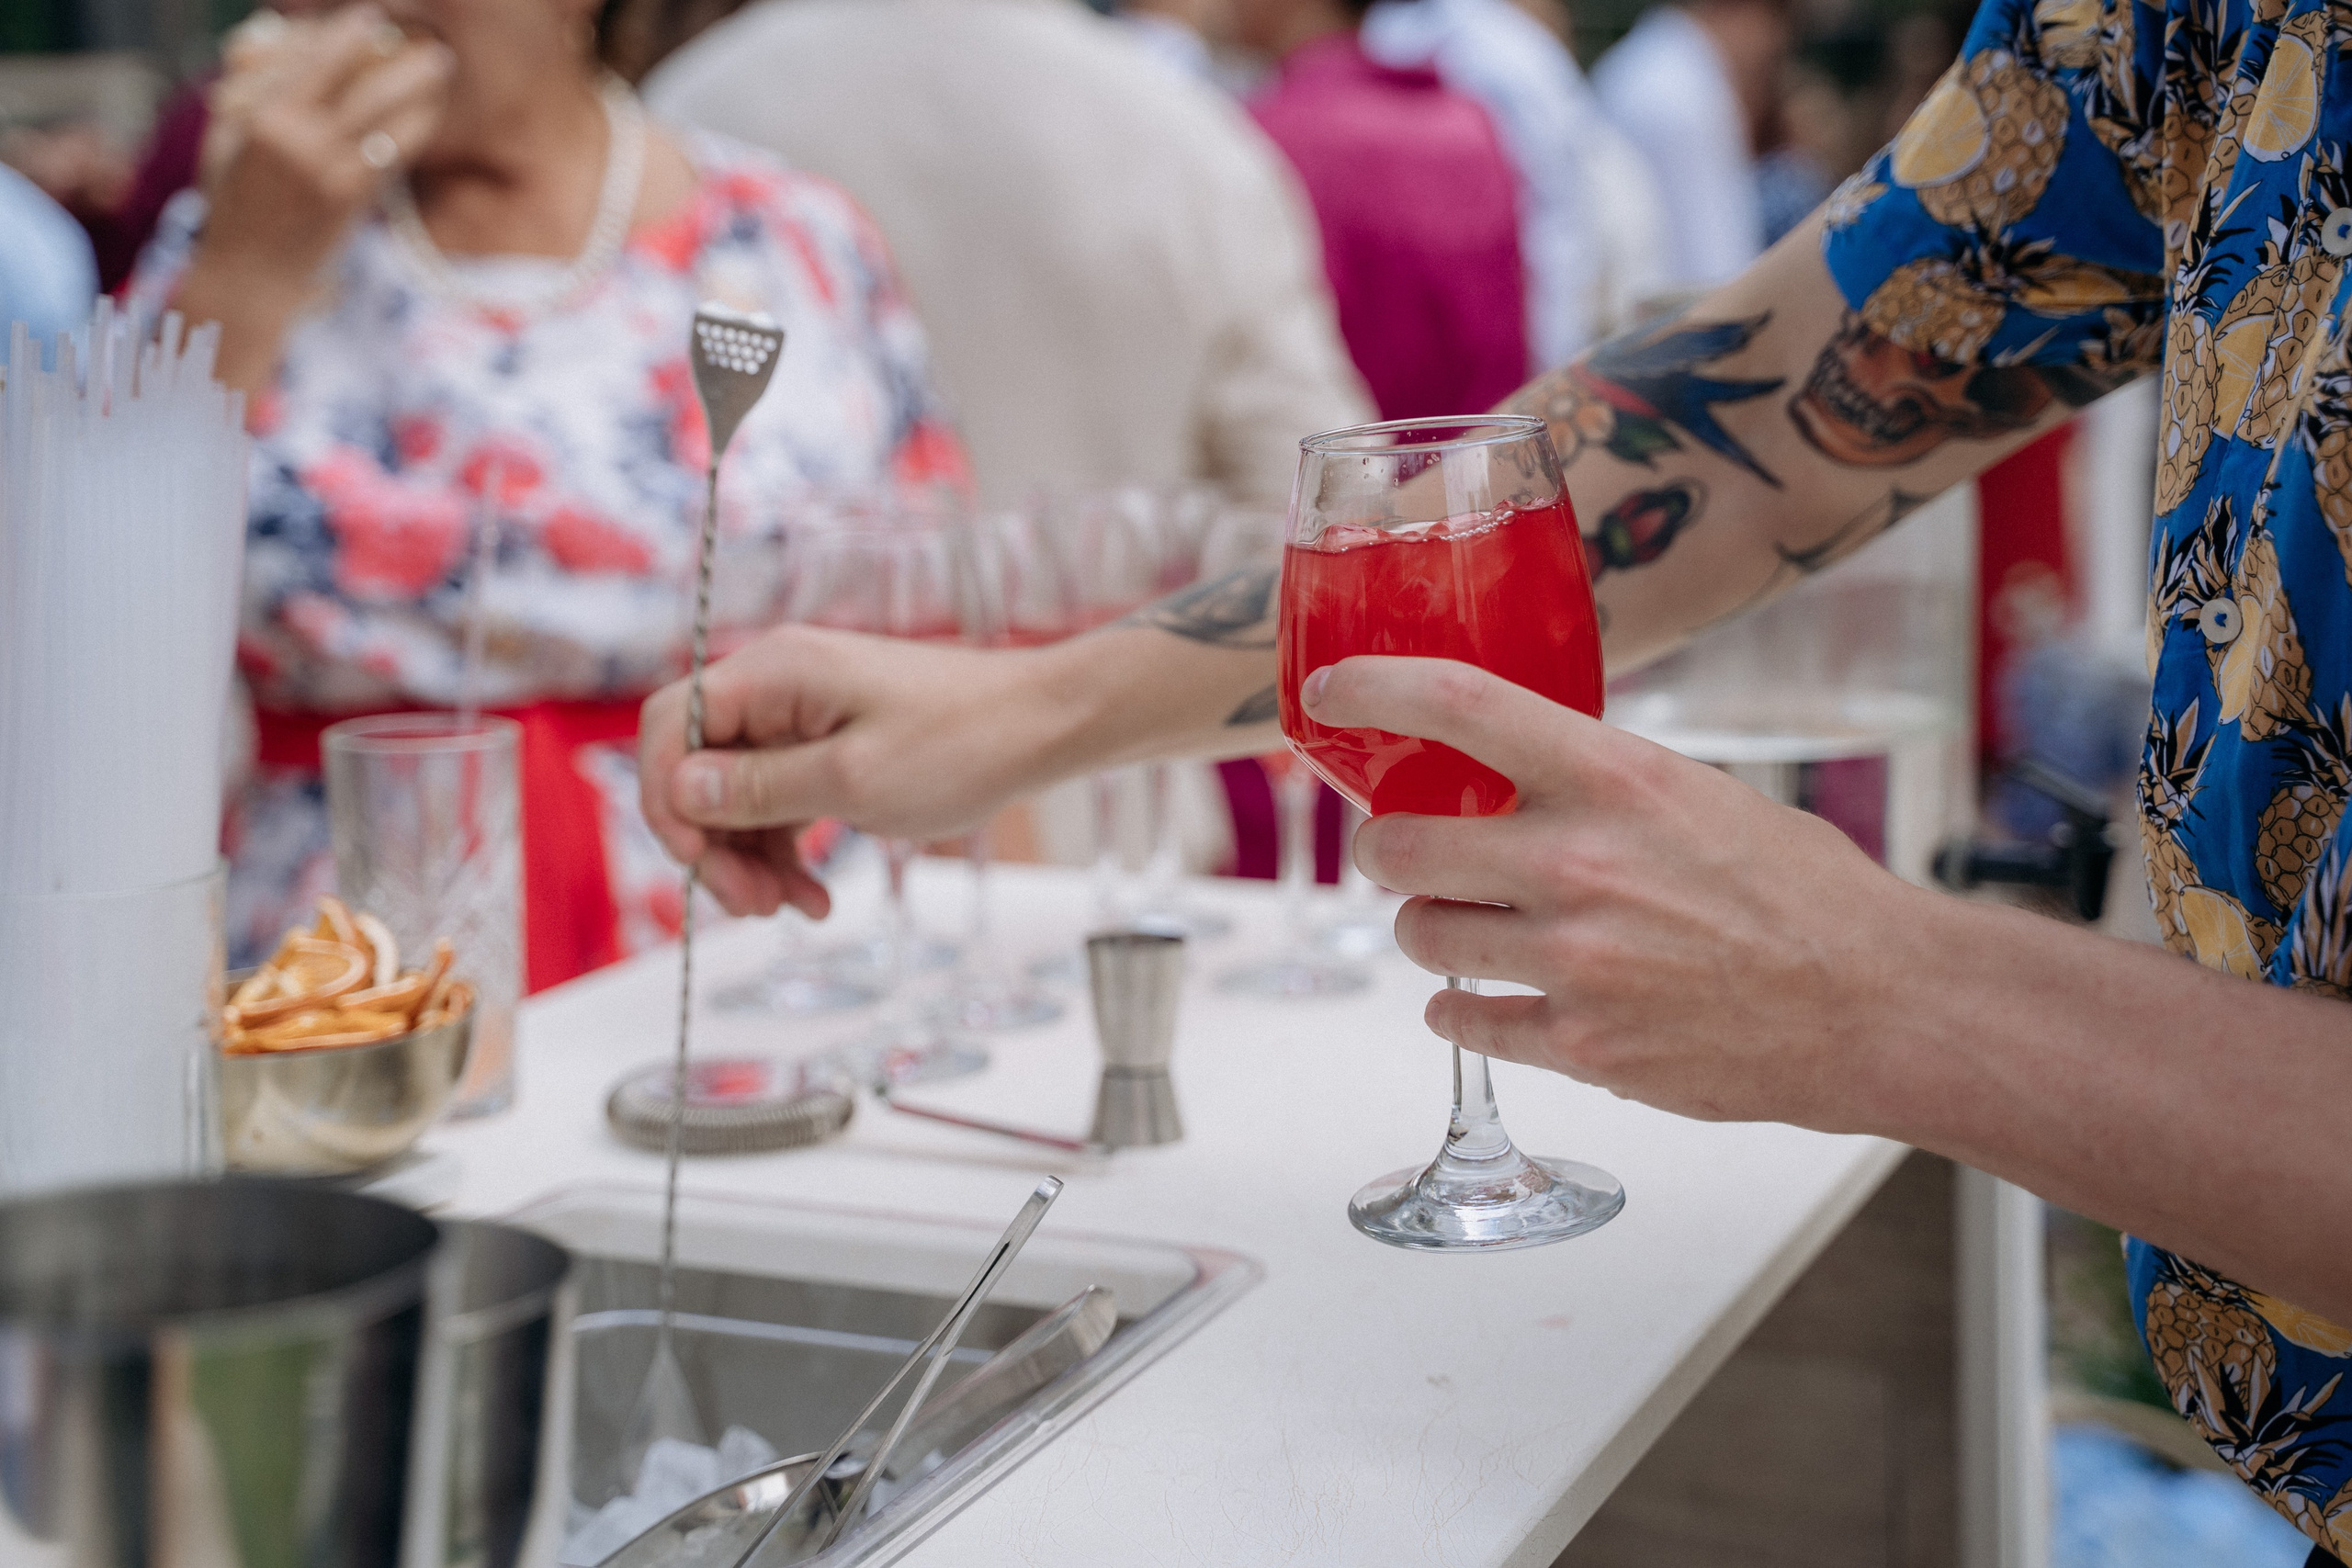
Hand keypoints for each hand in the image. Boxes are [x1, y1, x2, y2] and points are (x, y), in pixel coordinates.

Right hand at [196, 6, 450, 283]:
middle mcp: (304, 144)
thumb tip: (278, 33)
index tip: (371, 16)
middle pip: (369, 89)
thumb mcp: (227, 133)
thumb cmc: (234, 194)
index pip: (318, 62)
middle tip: (430, 47)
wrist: (252, 269)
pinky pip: (395, 152)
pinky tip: (426, 110)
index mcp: (265, 118)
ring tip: (437, 70)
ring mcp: (335, 174)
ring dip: (422, 93)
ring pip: (392, 121)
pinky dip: (414, 126)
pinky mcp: (356, 199)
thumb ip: (252, 83)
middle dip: (405, 64)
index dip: (350, 34)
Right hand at [638, 625, 1085, 917]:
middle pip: (698, 767)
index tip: (695, 859)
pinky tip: (813, 897)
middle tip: (750, 905)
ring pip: (738, 796)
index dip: (666, 796)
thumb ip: (760, 789)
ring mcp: (803, 716)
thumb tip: (680, 790)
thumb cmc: (964, 742)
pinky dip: (786, 851)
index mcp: (774, 672)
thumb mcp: (853, 781)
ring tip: (790, 909)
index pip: (672, 724)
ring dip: (750, 859)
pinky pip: (780, 801)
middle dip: (712, 842)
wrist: (1041, 729)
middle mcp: (779, 686)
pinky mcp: (829, 745)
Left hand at [1301, 656, 1922, 1130]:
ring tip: (1468, 925)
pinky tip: (1492, 997)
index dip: (1374, 688)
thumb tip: (1504, 775)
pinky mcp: (1581, 1045)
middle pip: (1400, 845)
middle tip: (1408, 850)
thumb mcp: (1696, 794)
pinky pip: (1462, 1021)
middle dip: (1390, 848)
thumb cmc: (1800, 892)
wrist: (1878, 1004)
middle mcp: (1579, 863)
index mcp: (1613, 778)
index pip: (1458, 704)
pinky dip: (1463, 1009)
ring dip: (1430, 928)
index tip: (1330, 691)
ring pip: (1420, 935)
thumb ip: (1595, 785)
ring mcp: (1574, 960)